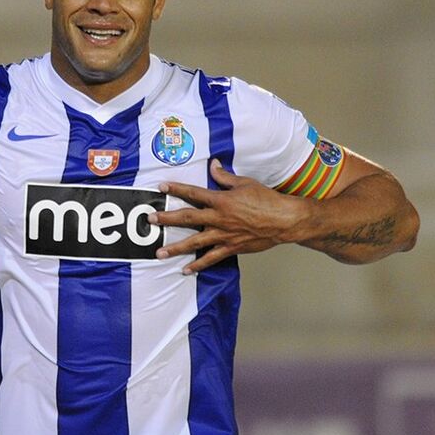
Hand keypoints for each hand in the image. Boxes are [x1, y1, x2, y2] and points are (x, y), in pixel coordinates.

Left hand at [150, 159, 307, 273]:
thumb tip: (213, 164)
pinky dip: (198, 265)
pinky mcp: (230, 248)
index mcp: (221, 200)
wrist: (284, 220)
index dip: (176, 188)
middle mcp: (219, 218)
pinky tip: (185, 270)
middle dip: (167, 219)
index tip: (161, 187)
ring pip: (194, 242)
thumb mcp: (245, 183)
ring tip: (159, 253)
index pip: (194, 193)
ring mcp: (223, 235)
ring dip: (175, 248)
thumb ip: (224, 177)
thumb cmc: (267, 200)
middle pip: (187, 217)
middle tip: (151, 220)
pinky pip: (211, 258)